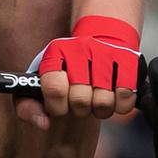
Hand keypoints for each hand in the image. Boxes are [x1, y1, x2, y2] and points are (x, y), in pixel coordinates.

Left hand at [26, 16, 139, 130]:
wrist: (104, 33)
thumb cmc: (70, 67)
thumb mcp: (41, 80)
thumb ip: (28, 105)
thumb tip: (42, 123)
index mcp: (56, 53)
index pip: (54, 88)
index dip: (57, 105)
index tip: (60, 104)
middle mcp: (81, 50)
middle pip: (80, 100)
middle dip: (80, 108)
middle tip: (81, 100)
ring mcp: (107, 54)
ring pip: (103, 102)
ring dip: (100, 109)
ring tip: (97, 98)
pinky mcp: (129, 61)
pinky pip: (125, 98)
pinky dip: (120, 105)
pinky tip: (114, 96)